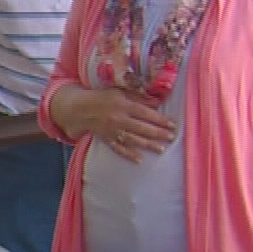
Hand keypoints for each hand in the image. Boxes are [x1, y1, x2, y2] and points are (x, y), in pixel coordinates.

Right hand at [56, 86, 175, 162]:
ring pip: (133, 140)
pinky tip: (139, 160)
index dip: (159, 119)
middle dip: (158, 133)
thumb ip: (137, 97)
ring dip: (148, 145)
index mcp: (122, 105)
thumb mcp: (119, 91)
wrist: (79, 109)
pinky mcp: (106, 139)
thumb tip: (156, 102)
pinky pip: (118, 149)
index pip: (145, 113)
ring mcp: (112, 131)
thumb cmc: (102, 97)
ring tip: (161, 149)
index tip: (172, 124)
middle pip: (141, 128)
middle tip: (171, 137)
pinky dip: (129, 154)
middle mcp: (118, 119)